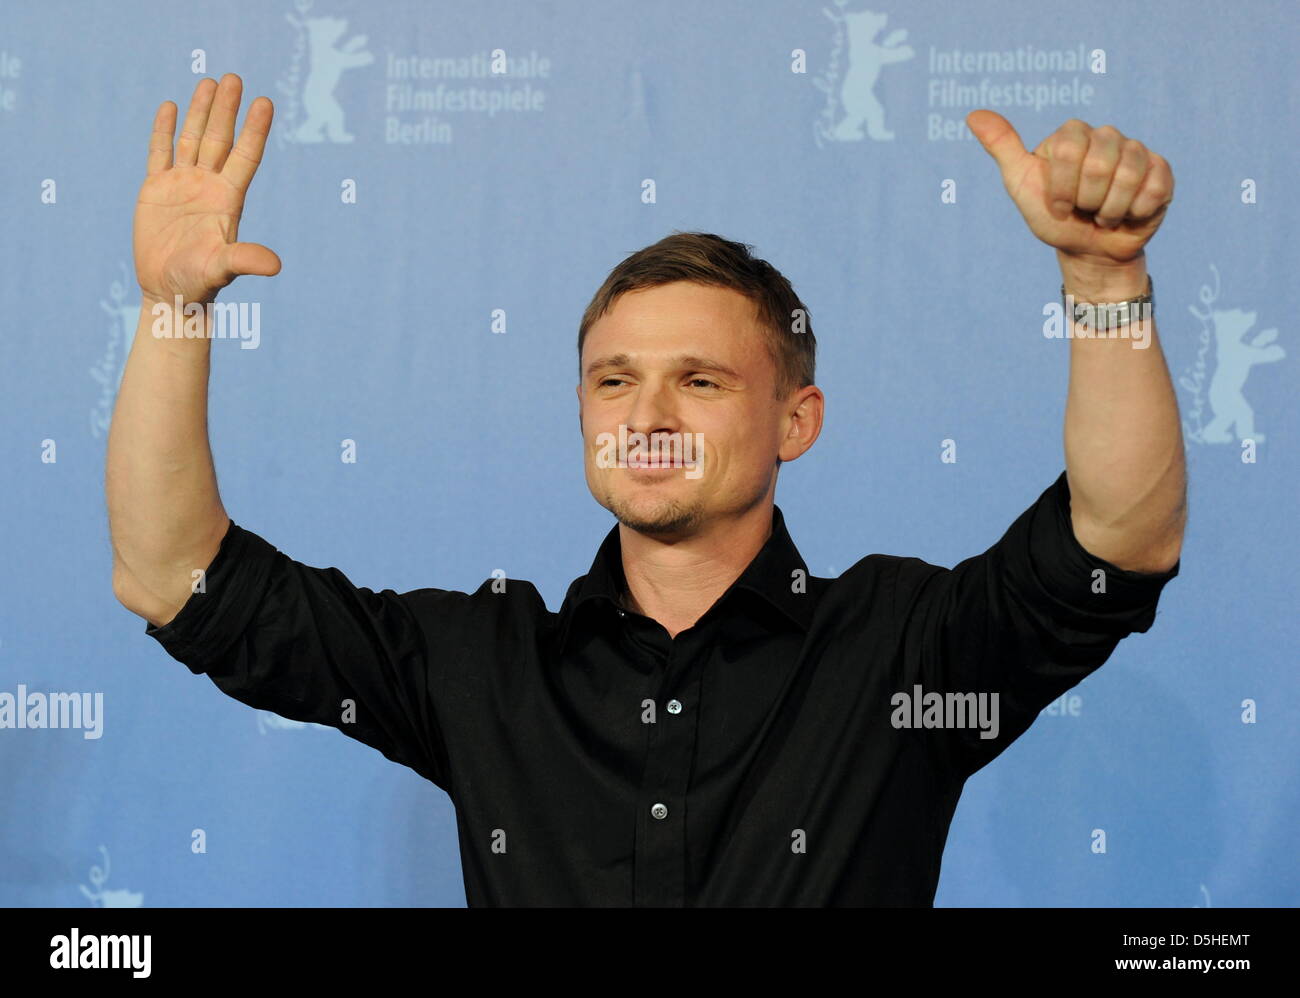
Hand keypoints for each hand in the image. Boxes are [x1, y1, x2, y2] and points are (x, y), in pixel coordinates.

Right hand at [134, 74, 279, 306]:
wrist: (170, 292)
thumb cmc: (199, 283)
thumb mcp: (221, 269)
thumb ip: (244, 260)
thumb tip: (276, 266)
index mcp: (228, 199)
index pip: (245, 156)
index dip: (254, 130)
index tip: (265, 102)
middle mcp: (208, 186)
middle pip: (220, 140)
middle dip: (227, 110)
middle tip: (235, 78)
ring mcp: (182, 185)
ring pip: (192, 140)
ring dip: (200, 111)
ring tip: (210, 81)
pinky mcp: (156, 190)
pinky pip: (160, 153)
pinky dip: (163, 130)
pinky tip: (170, 106)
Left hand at [966, 110, 1173, 267]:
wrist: (1088, 251)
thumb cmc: (1053, 217)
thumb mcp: (1021, 186)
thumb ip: (1003, 148)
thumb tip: (973, 115)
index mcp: (1071, 135)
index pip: (1069, 151)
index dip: (1062, 188)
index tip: (1057, 205)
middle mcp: (1105, 136)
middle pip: (1099, 164)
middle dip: (1085, 201)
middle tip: (1082, 210)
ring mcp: (1136, 151)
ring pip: (1128, 176)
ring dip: (1109, 210)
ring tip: (1102, 214)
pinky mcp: (1160, 171)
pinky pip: (1153, 188)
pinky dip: (1135, 213)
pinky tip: (1128, 214)